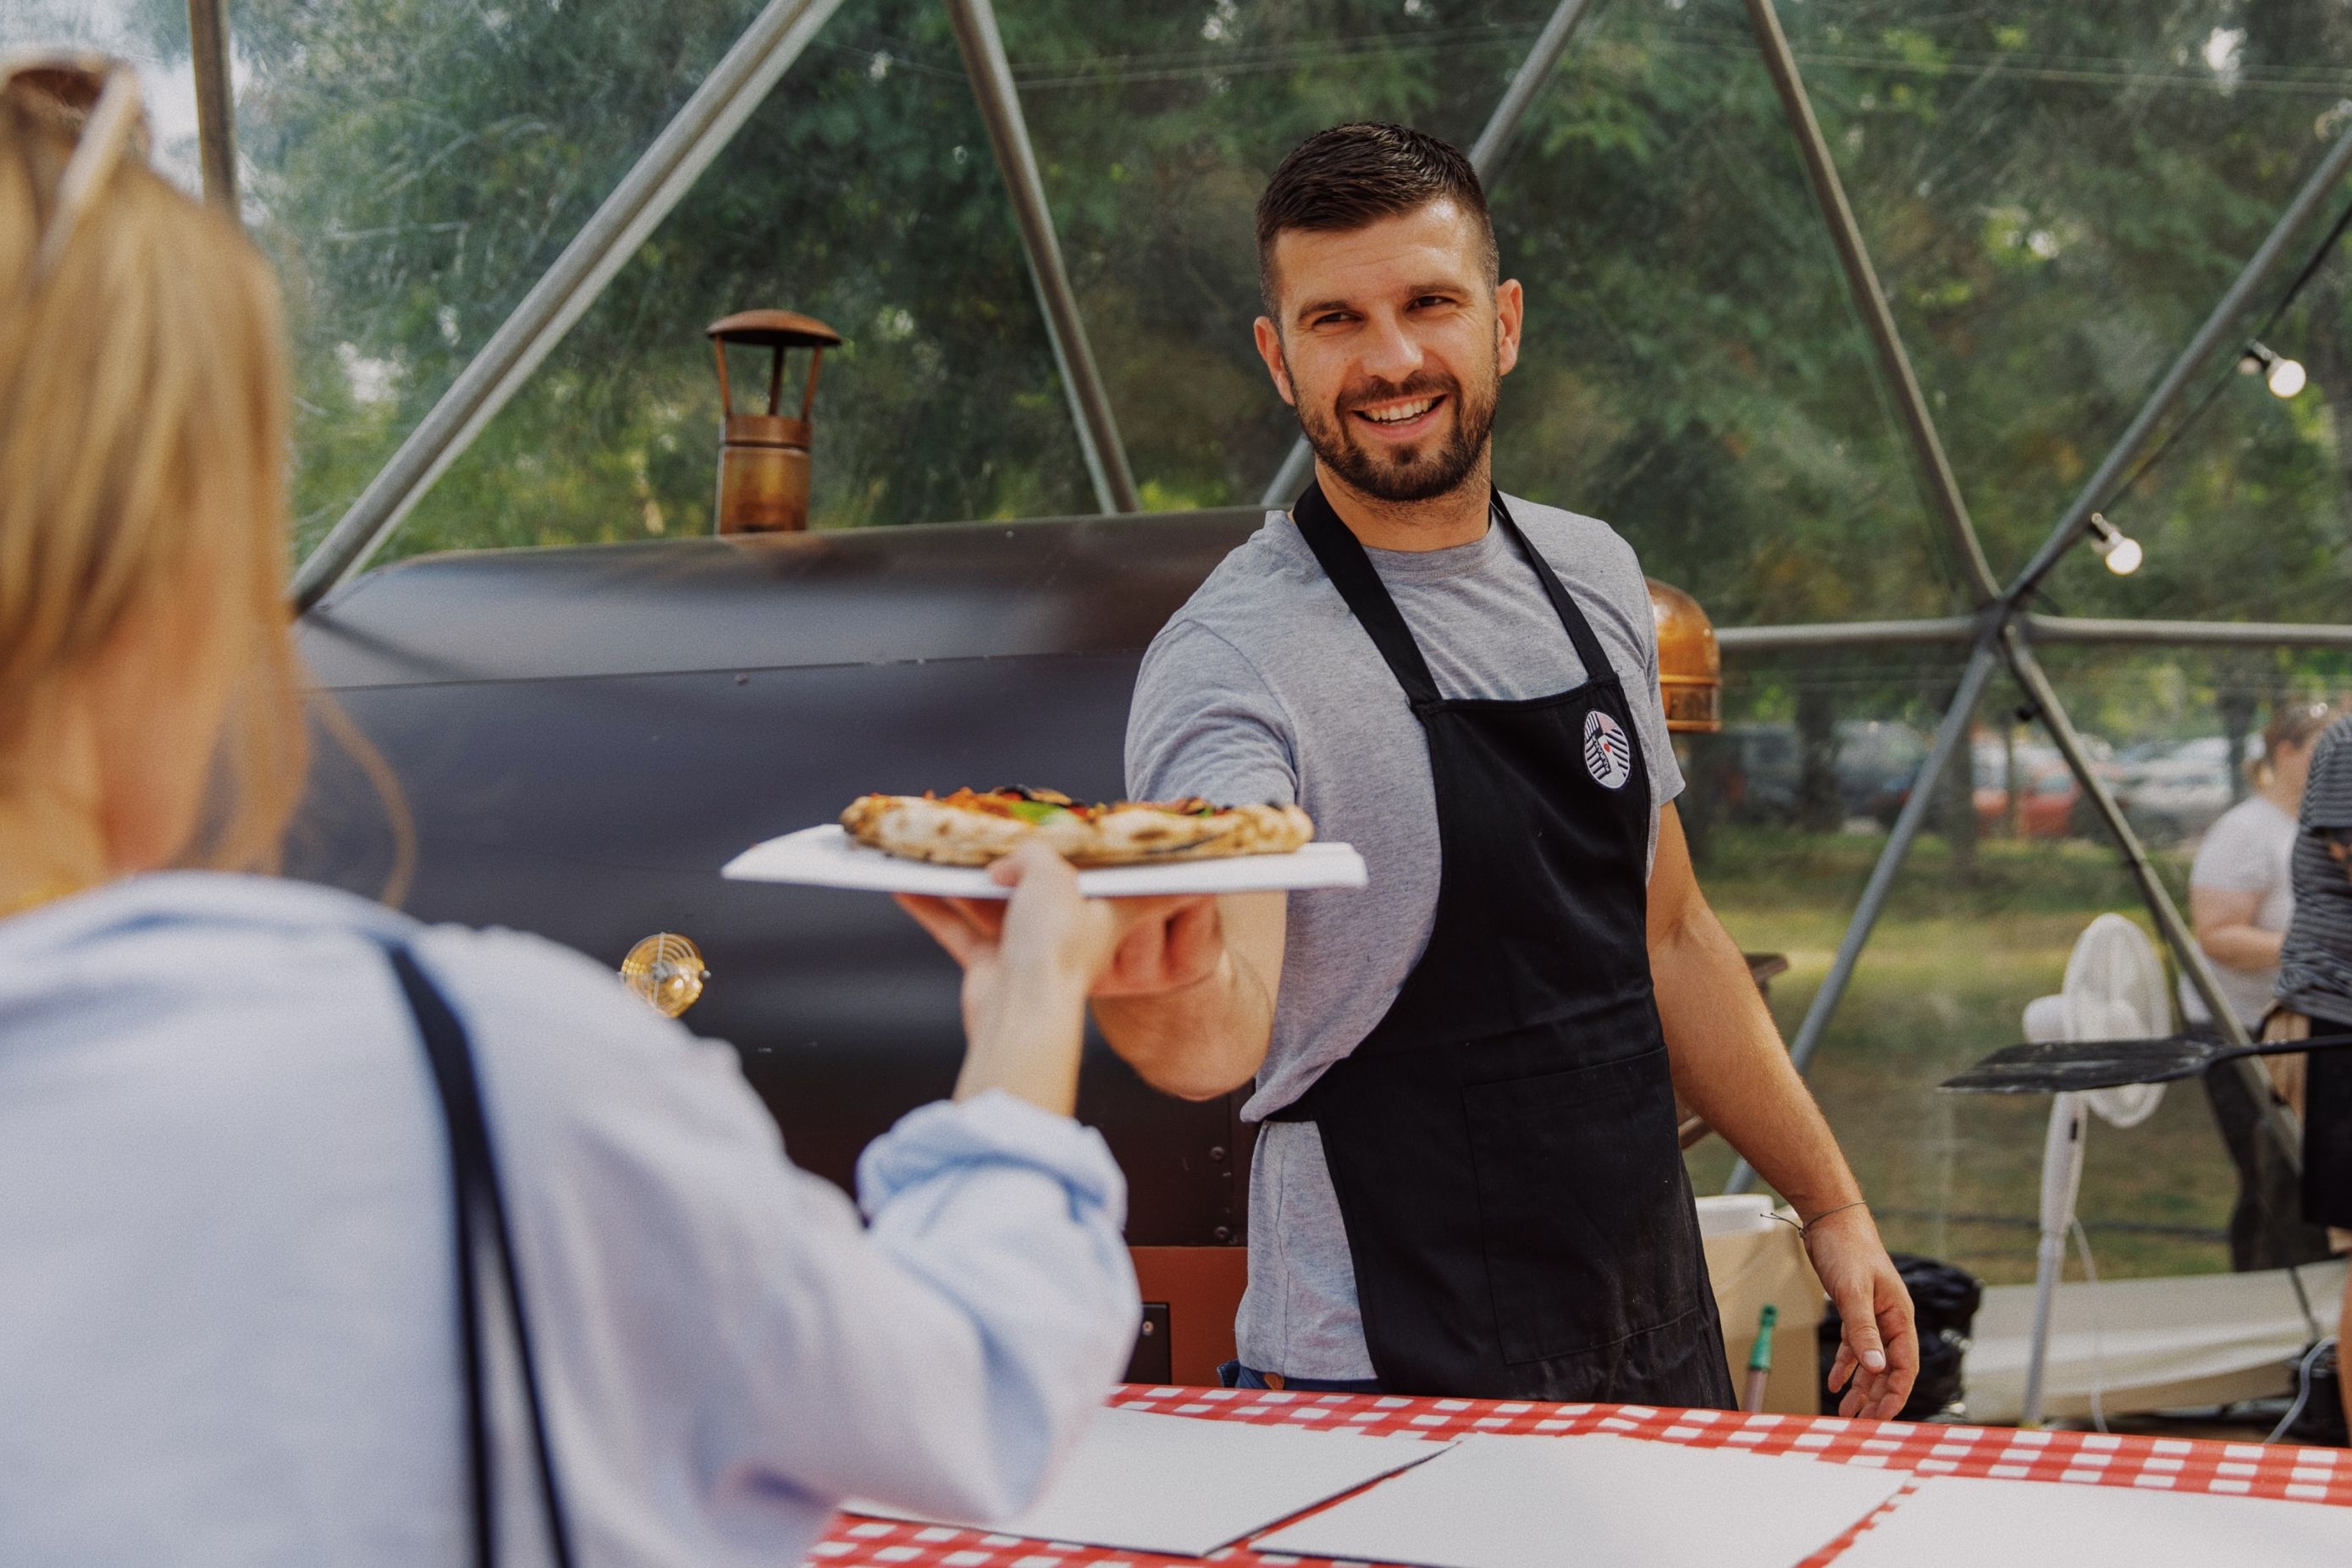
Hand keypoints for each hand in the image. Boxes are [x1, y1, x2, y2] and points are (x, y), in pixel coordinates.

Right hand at [894, 845, 1212, 1112]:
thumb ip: (1030, 854)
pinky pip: (958, 929)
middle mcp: (1066, 929)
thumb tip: (1002, 867)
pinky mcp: (990, 967)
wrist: (1024, 1011)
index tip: (1064, 830)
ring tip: (933, 852)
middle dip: (1005, 862)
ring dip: (960, 881)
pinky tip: (907, 888)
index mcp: (1101, 909)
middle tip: (979, 835)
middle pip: (1035, 886)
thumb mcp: (1053, 874)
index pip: (1101, 875)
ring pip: (989, 905)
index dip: (1085, 853)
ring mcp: (1026, 949)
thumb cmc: (1054, 945)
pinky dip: (933, 909)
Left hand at [1805, 1206, 1917, 1420]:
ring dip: (1861, 1388)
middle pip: (1889, 1369)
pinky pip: (1854, 1347)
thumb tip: (1876, 1369)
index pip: (1905, 1365)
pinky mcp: (1854, 1311)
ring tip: (1847, 1414)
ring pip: (1871, 1362)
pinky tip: (1837, 1385)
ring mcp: (1873, 1316)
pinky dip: (1846, 1366)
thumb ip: (1863, 1330)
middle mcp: (1891, 1320)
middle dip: (1877, 1398)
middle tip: (1862, 1424)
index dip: (1896, 1394)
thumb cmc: (1847, 1250)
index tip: (1882, 1418)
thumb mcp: (1853, 1292)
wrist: (1832, 1220)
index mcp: (1900, 1317)